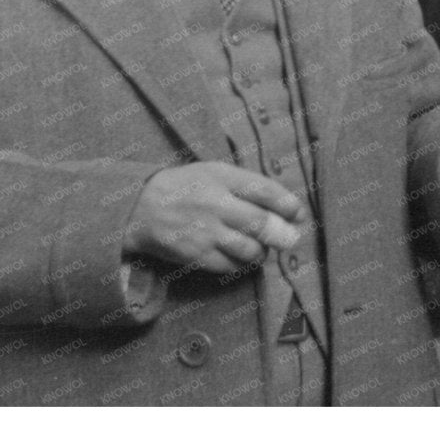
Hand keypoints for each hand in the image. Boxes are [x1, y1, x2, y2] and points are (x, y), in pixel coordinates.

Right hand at [124, 162, 306, 274]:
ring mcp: (206, 232)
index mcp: (222, 177)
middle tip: (292, 238)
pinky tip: (242, 257)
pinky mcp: (197, 255)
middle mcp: (215, 204)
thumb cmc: (186, 187)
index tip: (298, 213)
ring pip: (250, 249)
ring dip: (262, 251)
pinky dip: (243, 264)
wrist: (141, 208)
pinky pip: (232, 266)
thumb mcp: (214, 172)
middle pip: (261, 223)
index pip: (264, 190)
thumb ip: (247, 186)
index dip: (288, 204)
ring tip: (262, 247)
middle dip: (283, 234)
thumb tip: (284, 207)